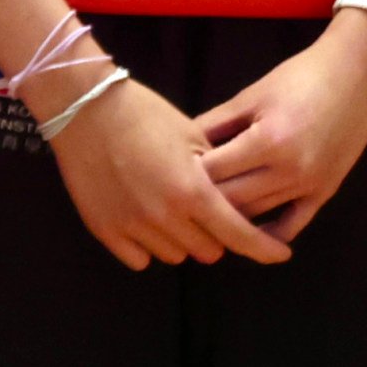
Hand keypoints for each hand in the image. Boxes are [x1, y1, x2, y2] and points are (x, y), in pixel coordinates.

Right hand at [29, 69, 286, 270]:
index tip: (281, 255)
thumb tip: (231, 201)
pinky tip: (143, 221)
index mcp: (193, 191)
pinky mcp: (105, 230)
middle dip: (215, 235)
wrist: (85, 108)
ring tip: (170, 211)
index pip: (239, 234)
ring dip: (181, 240)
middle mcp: (165, 216)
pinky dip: (147, 246)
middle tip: (205, 211)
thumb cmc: (143, 114)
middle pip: (208, 250)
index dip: (264, 249)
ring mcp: (132, 227)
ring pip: (174, 255)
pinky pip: (138, 258)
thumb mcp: (191, 136)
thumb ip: (217, 173)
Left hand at [194, 13, 366, 246]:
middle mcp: (289, 170)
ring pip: (256, 215)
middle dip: (200, 200)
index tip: (167, 175)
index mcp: (267, 141)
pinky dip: (267, 233)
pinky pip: (292, 224)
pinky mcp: (325, 192)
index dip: (186, 174)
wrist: (357, 73)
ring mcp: (310, 185)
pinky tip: (246, 233)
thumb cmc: (300, 77)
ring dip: (228, 216)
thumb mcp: (252, 94)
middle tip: (177, 200)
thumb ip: (215, 123)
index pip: (213, 172)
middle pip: (230, 200)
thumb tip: (179, 144)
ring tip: (201, 214)